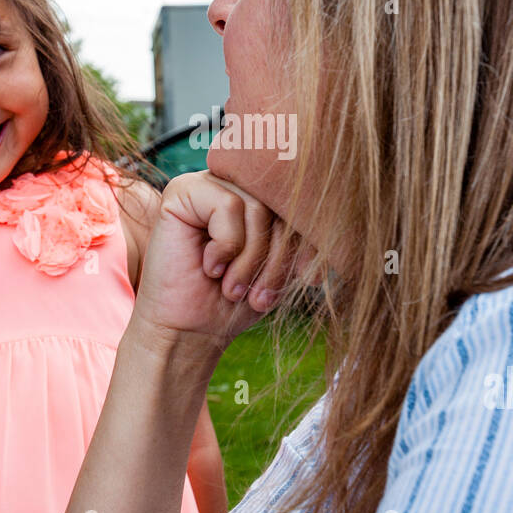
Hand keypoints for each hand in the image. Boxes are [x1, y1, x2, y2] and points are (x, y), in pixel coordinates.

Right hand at [129, 170, 298, 357]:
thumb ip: (300, 236)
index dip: (309, 241)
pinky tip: (210, 267)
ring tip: (234, 288)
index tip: (311, 280)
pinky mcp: (181, 191)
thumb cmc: (232, 300)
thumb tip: (331, 220)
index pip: (299, 202)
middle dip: (280, 256)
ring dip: (252, 258)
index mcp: (258, 194)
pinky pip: (228, 206)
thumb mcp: (280, 265)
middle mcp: (233, 181)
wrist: (187, 331)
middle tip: (262, 297)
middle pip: (279, 202)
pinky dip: (227, 246)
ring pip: (257, 206)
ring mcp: (206, 183)